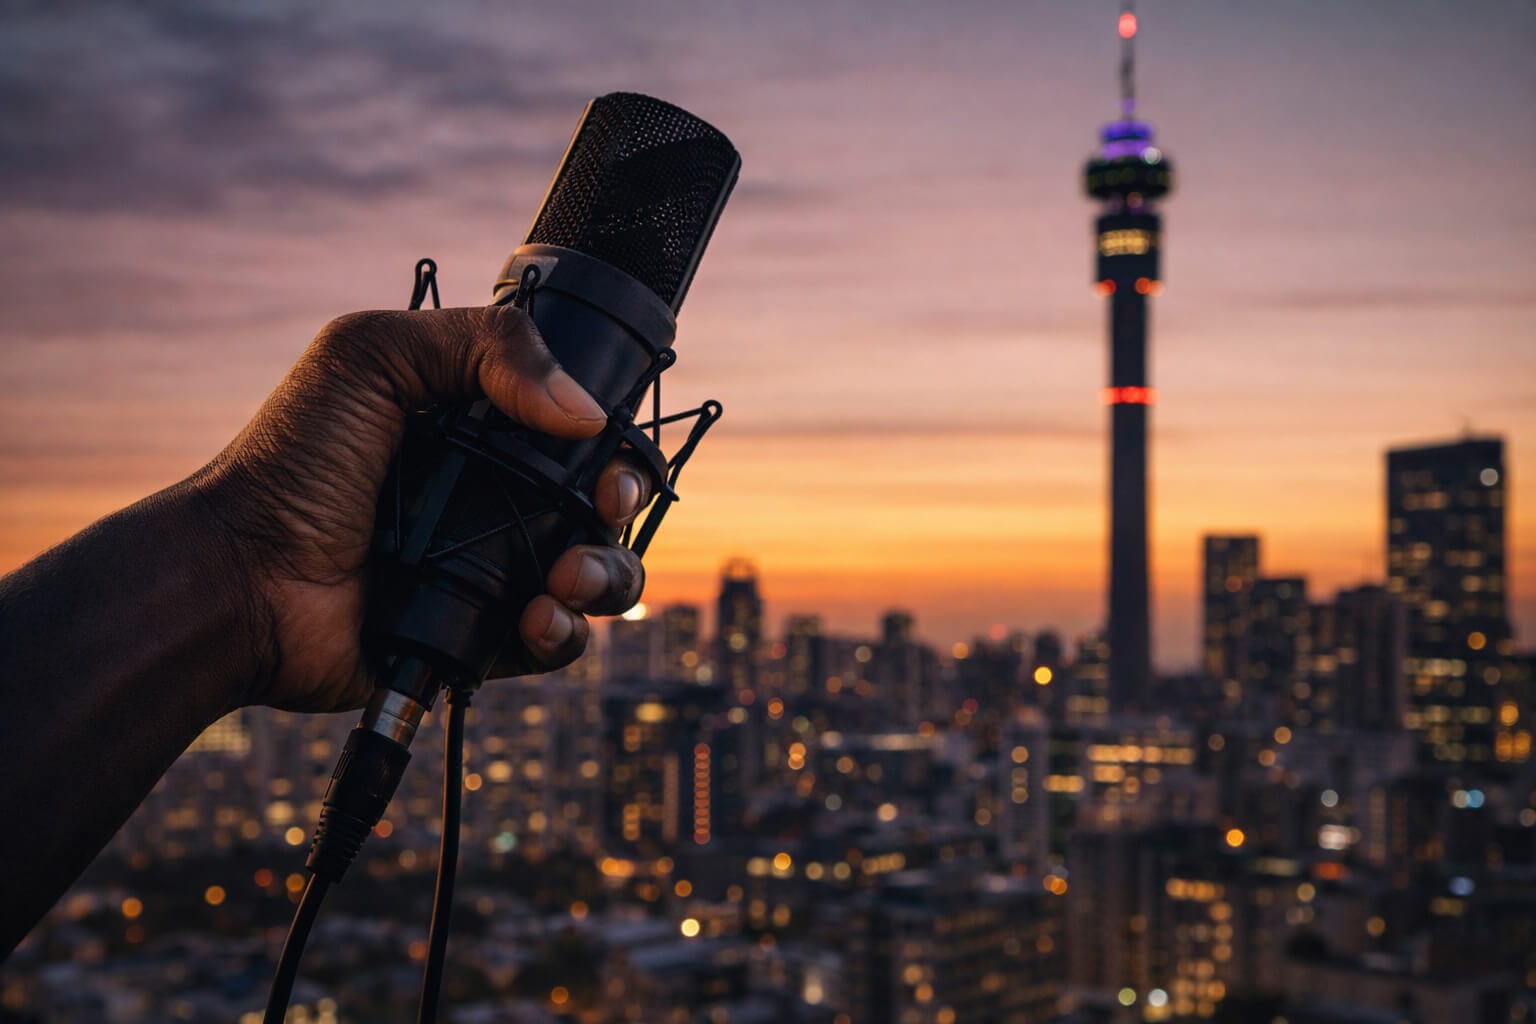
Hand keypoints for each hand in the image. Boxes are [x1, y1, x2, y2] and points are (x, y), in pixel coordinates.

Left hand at [198, 306, 648, 712]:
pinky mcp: (476, 639)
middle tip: (603, 509)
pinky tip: (536, 619)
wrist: (241, 578)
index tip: (606, 454)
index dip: (606, 442)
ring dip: (606, 575)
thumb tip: (585, 414)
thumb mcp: (373, 354)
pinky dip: (562, 634)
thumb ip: (486, 345)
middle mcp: (491, 499)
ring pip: (593, 575)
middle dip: (619, 507)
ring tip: (566, 577)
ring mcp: (487, 571)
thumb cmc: (291, 462)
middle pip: (597, 505)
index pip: (572, 432)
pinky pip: (553, 644)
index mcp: (475, 430)